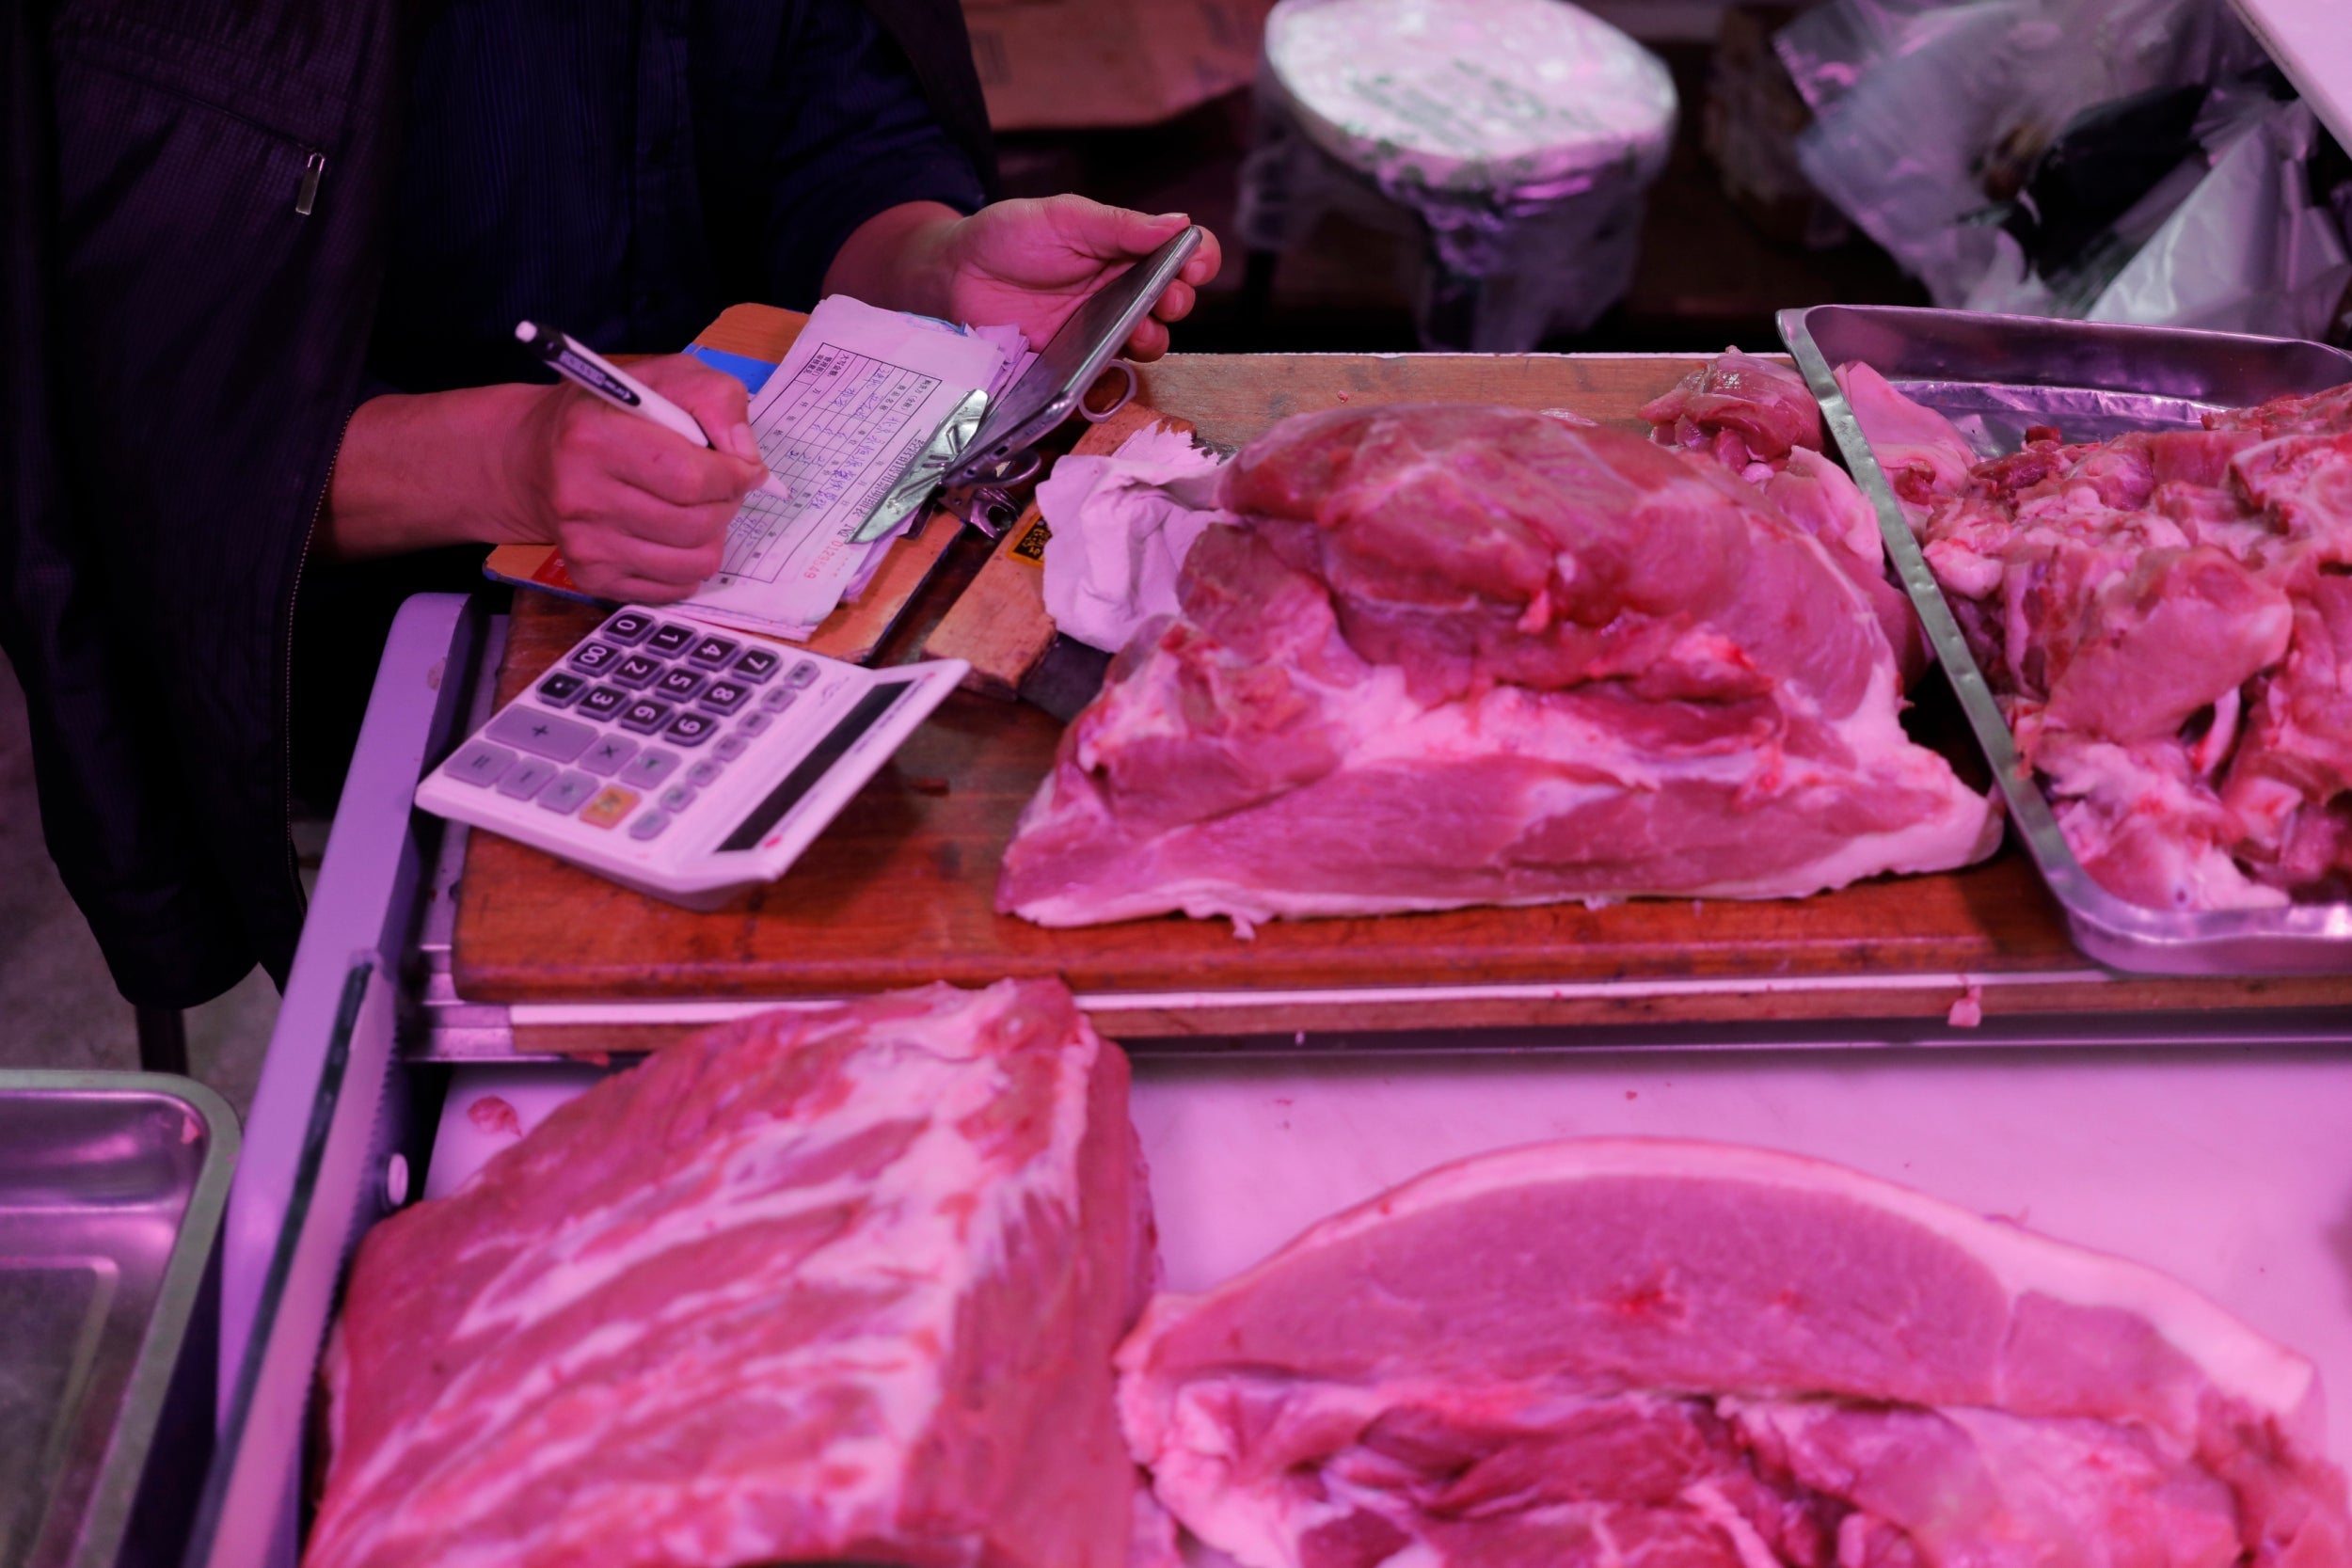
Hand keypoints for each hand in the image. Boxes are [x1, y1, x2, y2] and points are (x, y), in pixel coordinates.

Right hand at [500, 356, 769, 601]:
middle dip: (727, 503)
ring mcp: (584, 545)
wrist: (533, 459)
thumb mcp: (661, 376)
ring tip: (696, 506)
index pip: (692, 478)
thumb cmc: (609, 413)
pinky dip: (689, 562)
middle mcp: (581, 497)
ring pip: (695, 561)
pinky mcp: (592, 580)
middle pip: (698, 523)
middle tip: (720, 485)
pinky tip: (672, 533)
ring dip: (712, 534)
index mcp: (594, 438)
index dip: (735, 475)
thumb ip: (713, 398)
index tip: (744, 467)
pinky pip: (677, 586)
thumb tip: (745, 456)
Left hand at [935, 197, 1222, 360]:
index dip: (1197, 258)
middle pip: (1173, 299)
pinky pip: (1109, 371)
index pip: (1178, 252)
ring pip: (1148, 339)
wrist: (952, 278)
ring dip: (1156, 336)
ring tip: (1142, 331)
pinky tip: (1109, 358)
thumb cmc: (1006, 237)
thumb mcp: (1064, 217)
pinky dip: (1118, 369)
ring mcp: (1100, 327)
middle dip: (1180, 300)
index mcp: (1123, 248)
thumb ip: (1119, 225)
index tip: (1195, 265)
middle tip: (1169, 300)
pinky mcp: (1077, 360)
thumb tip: (1180, 224)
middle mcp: (1119, 288)